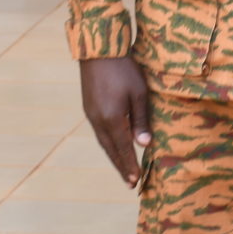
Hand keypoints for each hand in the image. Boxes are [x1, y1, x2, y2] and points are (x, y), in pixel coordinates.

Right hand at [79, 56, 151, 185]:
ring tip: (123, 169)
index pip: (123, 149)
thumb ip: (140, 120)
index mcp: (112, 119)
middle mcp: (99, 121)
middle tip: (130, 183)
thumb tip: (144, 144)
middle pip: (111, 150)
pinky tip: (114, 146)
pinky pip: (99, 132)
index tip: (136, 181)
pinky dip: (108, 144)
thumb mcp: (139, 93)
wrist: (99, 50)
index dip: (130, 165)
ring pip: (104, 142)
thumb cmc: (124, 69)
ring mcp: (91, 115)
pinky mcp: (89, 108)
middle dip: (121, 166)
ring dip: (114, 157)